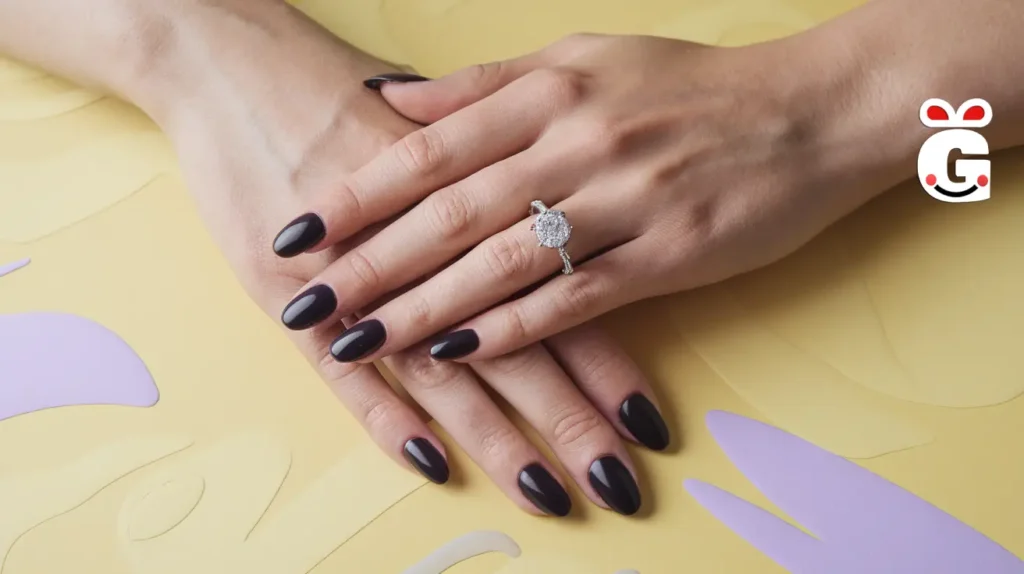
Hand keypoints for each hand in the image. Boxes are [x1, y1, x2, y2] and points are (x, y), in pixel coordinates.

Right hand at [140, 3, 667, 515]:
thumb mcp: (435, 125)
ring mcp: (358, 279)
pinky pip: (343, 371)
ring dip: (497, 438)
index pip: (556, 296)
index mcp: (474, 202)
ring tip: (547, 494)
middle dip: (571, 419)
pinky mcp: (291, 300)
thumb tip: (563, 212)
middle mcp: (427, 248)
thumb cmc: (338, 97)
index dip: (607, 363)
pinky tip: (430, 463)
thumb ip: (498, 180)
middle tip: (619, 483)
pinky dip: (387, 416)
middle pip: (513, 344)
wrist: (233, 69)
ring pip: (442, 370)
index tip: (650, 422)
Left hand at [273, 32, 911, 362]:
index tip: (299, 231)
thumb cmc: (689, 86)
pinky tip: (462, 352)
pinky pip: (577, 297)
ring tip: (364, 341)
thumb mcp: (584, 59)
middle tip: (306, 304)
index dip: (358, 194)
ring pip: (504, 260)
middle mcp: (579, 142)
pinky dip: (515, 326)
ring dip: (426, 307)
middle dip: (371, 264)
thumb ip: (487, 84)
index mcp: (551, 91)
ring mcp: (625, 199)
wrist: (809, 112)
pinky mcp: (669, 253)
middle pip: (452, 212)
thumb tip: (394, 101)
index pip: (431, 149)